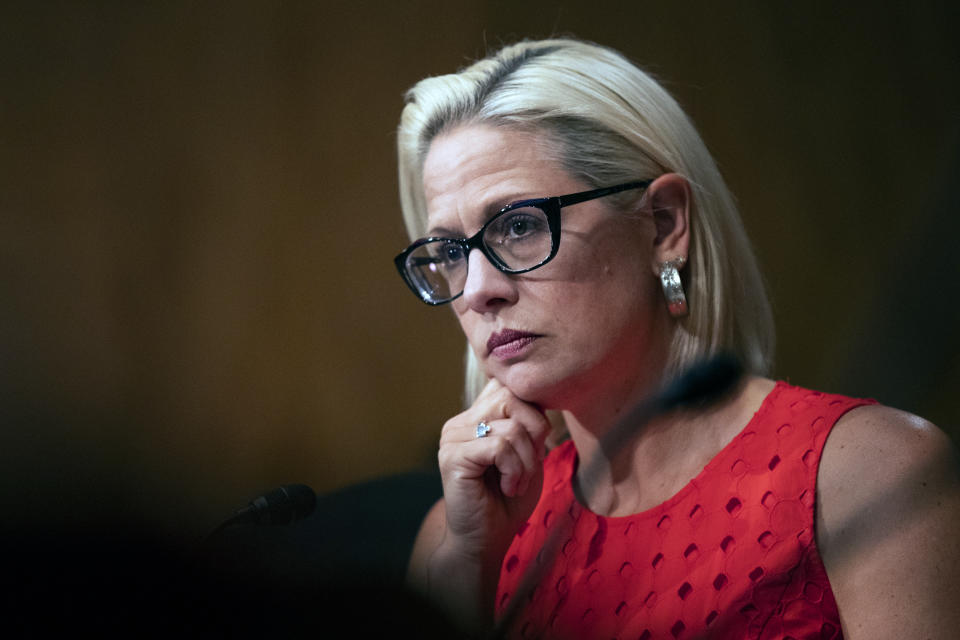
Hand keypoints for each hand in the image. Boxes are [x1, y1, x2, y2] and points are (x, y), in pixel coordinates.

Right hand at [437, 378, 551, 560]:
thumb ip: (530, 424)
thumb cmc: (509, 501)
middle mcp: (460, 422)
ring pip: (510, 426)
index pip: (508, 386)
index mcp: (475, 417)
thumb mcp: (528, 455)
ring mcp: (453, 437)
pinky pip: (500, 447)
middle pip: (511, 397)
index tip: (536, 445)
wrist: (486, 541)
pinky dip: (515, 470)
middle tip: (531, 463)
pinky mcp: (453, 456)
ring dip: (527, 460)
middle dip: (535, 430)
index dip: (533, 411)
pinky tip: (509, 488)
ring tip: (518, 482)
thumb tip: (540, 395)